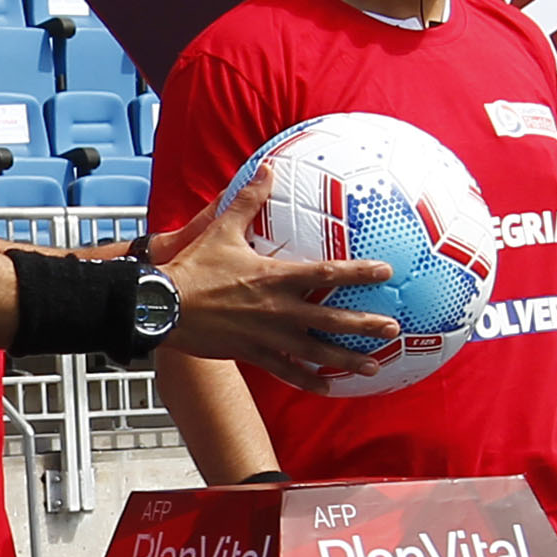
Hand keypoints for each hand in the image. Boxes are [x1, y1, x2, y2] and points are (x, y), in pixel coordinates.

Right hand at [146, 196, 395, 385]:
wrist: (163, 306)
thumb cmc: (194, 268)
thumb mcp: (222, 229)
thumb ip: (249, 200)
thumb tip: (266, 168)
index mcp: (276, 277)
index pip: (328, 274)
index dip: (360, 273)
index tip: (387, 273)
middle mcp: (279, 309)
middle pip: (332, 319)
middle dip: (365, 325)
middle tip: (393, 330)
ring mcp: (268, 336)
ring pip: (316, 351)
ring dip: (347, 360)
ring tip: (373, 367)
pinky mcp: (254, 354)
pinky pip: (287, 371)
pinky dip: (308, 381)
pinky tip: (327, 388)